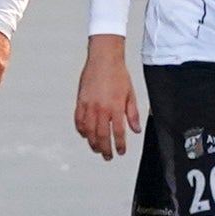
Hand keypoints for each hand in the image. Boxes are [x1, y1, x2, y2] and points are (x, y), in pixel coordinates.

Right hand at [73, 37, 140, 156]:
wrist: (104, 59)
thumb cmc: (117, 74)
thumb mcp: (130, 94)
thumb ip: (133, 114)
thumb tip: (135, 129)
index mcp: (116, 107)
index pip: (118, 133)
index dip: (120, 145)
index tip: (120, 151)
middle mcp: (102, 108)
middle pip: (102, 135)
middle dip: (105, 149)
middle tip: (107, 156)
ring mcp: (89, 105)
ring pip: (89, 131)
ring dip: (93, 142)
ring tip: (96, 148)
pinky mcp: (81, 101)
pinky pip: (79, 120)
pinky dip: (81, 129)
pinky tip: (84, 134)